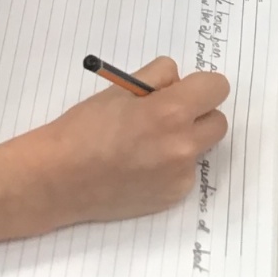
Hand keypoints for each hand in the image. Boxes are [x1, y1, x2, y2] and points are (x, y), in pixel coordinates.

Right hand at [0, 57, 230, 231]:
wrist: (59, 178)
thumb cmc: (84, 128)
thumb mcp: (121, 89)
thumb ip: (158, 80)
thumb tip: (178, 83)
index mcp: (171, 112)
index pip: (217, 87)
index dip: (200, 85)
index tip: (184, 90)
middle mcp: (183, 146)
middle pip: (218, 120)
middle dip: (198, 113)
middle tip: (167, 114)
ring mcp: (180, 176)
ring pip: (201, 147)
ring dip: (185, 140)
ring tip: (148, 143)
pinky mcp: (172, 197)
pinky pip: (185, 172)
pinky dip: (170, 166)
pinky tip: (139, 167)